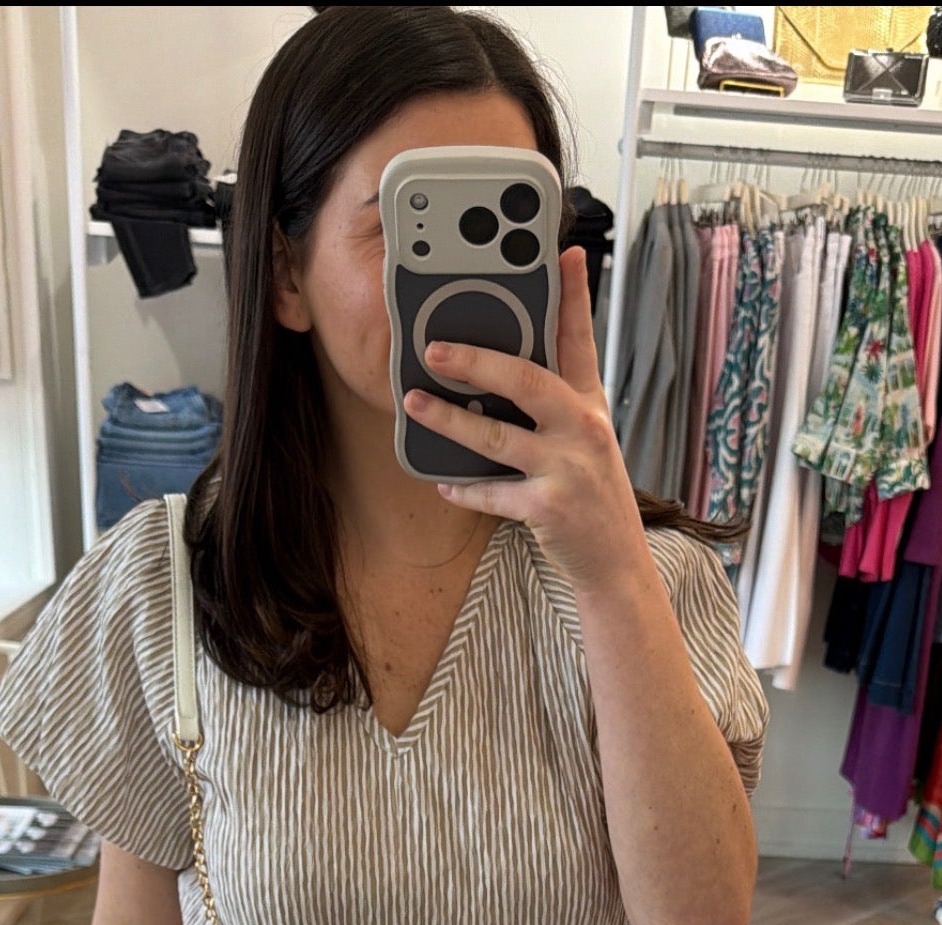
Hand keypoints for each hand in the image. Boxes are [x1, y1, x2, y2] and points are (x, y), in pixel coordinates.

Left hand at [403, 245, 647, 599]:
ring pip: (497, 436)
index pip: (580, 340)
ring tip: (416, 403)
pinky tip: (442, 481)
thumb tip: (500, 372)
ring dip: (450, 420)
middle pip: (527, 380)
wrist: (615, 563)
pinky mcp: (548, 508)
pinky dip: (464, 489)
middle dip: (477, 360)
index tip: (564, 254)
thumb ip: (554, 404)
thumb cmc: (591, 495)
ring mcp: (567, 469)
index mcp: (590, 405)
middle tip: (435, 349)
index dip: (573, 294)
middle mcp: (583, 430)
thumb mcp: (586, 441)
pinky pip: (493, 493)